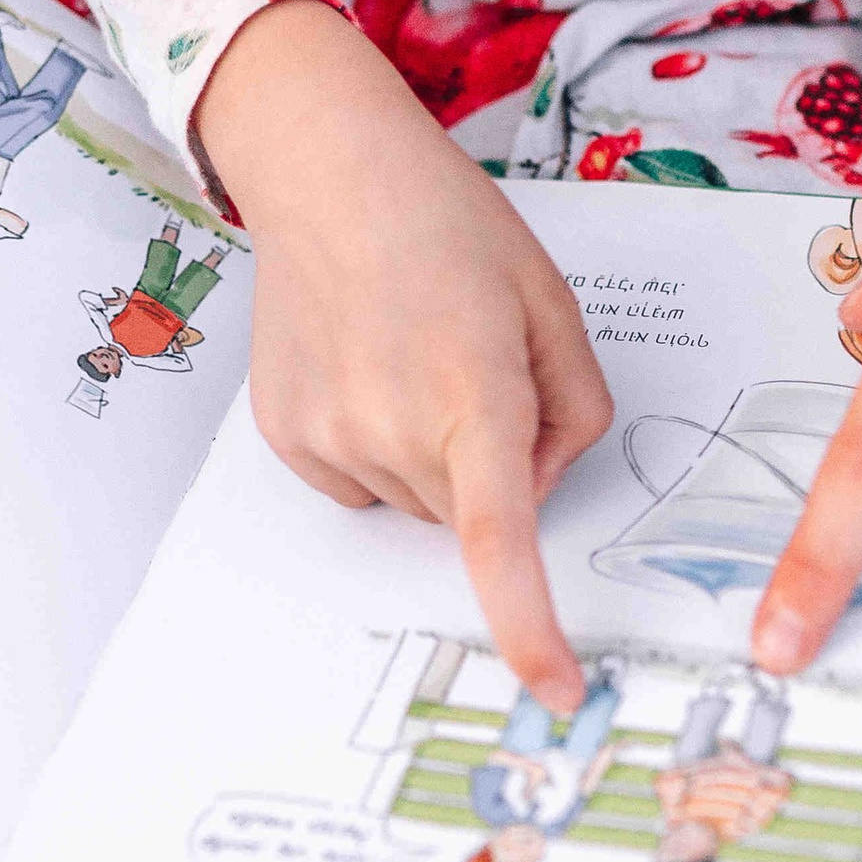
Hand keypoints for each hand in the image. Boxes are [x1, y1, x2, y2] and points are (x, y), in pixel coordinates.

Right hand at [198, 0, 610, 704]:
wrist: (328, 172)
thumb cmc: (448, 226)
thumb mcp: (549, 306)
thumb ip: (573, 413)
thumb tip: (536, 492)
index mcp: (473, 392)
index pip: (501, 542)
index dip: (530, 627)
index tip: (554, 689)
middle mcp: (390, 426)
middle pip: (472, 513)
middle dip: (492, 464)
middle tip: (476, 366)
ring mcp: (328, 435)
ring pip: (417, 503)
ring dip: (433, 454)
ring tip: (414, 353)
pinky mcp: (287, 435)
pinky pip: (362, 484)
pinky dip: (379, 446)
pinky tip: (370, 366)